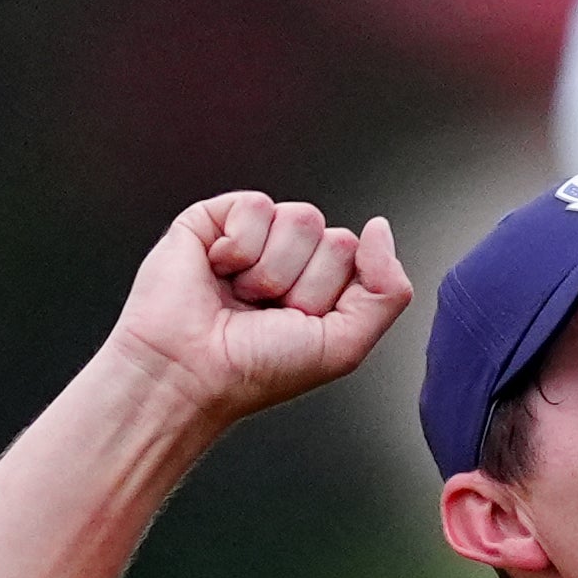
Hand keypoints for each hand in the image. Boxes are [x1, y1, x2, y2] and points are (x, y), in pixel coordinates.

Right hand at [105, 192, 413, 426]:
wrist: (190, 371)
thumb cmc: (257, 369)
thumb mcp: (345, 344)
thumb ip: (387, 290)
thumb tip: (379, 227)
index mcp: (322, 286)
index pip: (357, 259)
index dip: (330, 295)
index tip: (296, 324)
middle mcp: (291, 258)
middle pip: (334, 238)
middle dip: (303, 283)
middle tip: (265, 312)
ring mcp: (254, 236)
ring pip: (301, 218)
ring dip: (272, 269)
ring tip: (241, 295)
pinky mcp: (214, 218)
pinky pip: (256, 205)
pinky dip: (239, 247)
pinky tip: (217, 271)